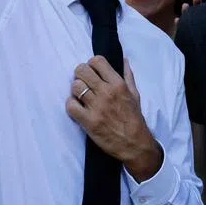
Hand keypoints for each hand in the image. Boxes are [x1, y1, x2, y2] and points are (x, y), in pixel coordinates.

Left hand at [66, 57, 162, 182]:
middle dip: (80, 74)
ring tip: (81, 96)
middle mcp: (106, 93)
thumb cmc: (134, 119)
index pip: (97, 61)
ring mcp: (97, 107)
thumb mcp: (135, 94)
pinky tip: (78, 108)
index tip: (92, 71)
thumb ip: (128, 75)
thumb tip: (123, 60)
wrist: (135, 144)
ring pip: (75, 86)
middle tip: (83, 81)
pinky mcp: (88, 122)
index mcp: (118, 84)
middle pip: (82, 70)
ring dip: (75, 90)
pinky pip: (70, 106)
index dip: (91, 64)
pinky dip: (71, 105)